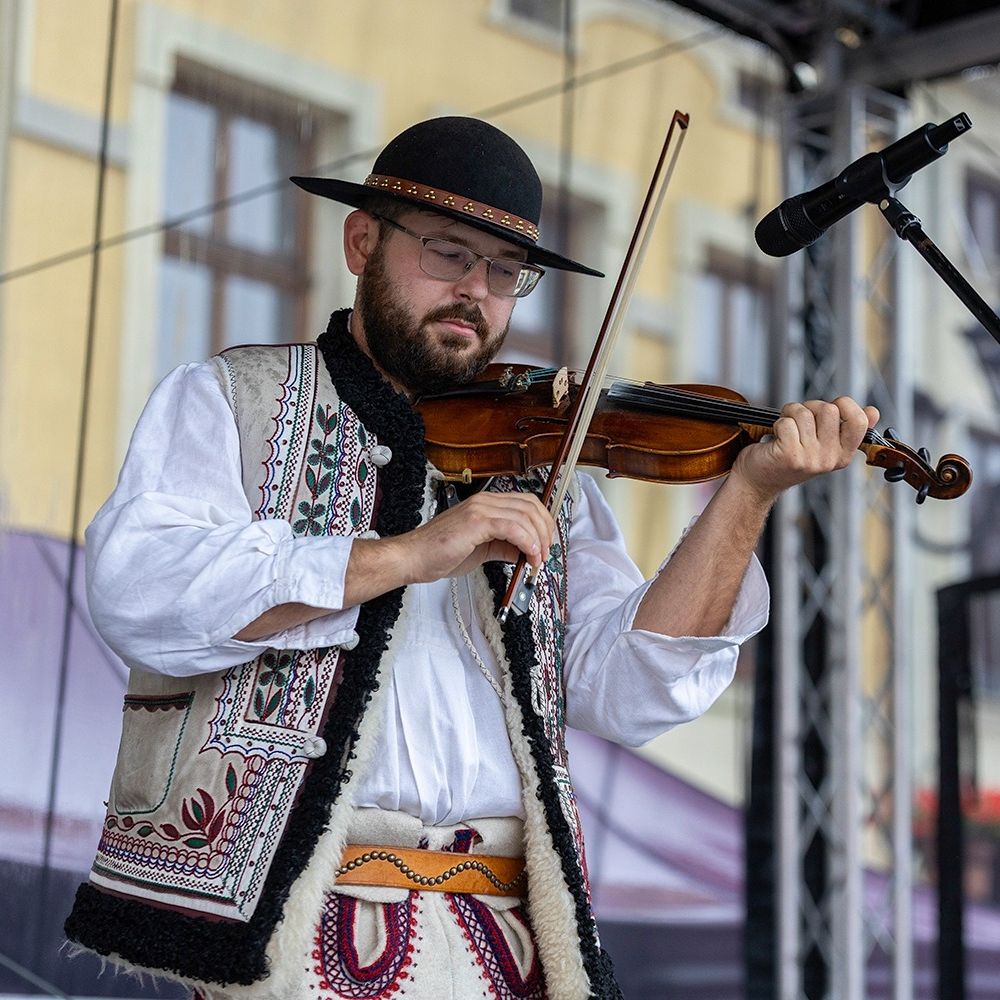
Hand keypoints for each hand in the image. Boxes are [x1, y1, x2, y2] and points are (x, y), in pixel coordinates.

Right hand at [396, 490, 555, 583]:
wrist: (413, 557)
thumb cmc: (439, 553)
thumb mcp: (482, 550)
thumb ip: (505, 547)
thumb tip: (527, 552)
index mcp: (486, 504)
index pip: (527, 503)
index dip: (543, 523)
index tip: (546, 546)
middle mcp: (485, 501)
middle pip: (531, 506)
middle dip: (546, 531)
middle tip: (545, 555)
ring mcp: (480, 508)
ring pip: (526, 515)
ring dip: (539, 540)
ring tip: (537, 560)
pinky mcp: (476, 521)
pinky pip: (513, 527)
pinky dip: (527, 542)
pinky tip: (528, 555)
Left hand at [730, 396, 878, 502]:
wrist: (757, 482)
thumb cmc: (788, 457)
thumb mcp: (821, 444)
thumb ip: (845, 428)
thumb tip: (874, 411)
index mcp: (843, 455)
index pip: (860, 420)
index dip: (844, 405)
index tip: (829, 408)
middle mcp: (830, 459)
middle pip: (829, 409)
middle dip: (809, 407)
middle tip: (798, 420)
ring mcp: (810, 459)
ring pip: (805, 413)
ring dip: (790, 413)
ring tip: (785, 428)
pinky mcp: (790, 455)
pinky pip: (787, 422)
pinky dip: (777, 423)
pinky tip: (776, 436)